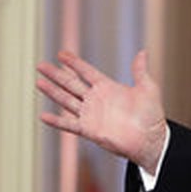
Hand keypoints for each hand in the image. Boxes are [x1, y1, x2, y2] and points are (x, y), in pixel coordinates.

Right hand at [36, 50, 167, 171]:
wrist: (150, 139)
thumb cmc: (152, 115)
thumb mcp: (148, 89)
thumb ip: (141, 71)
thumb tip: (143, 52)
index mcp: (108, 87)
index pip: (87, 72)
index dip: (75, 63)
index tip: (61, 54)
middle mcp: (97, 99)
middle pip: (71, 83)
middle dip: (56, 74)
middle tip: (41, 65)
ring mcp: (91, 114)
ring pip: (67, 100)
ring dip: (53, 92)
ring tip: (39, 82)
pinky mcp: (89, 129)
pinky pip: (69, 124)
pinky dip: (57, 121)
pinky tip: (44, 116)